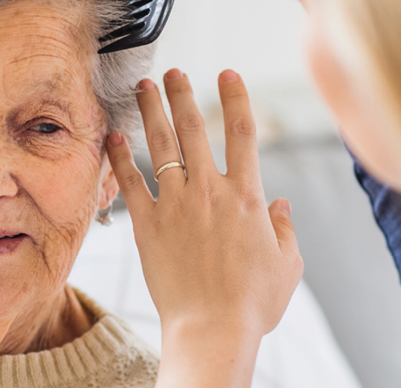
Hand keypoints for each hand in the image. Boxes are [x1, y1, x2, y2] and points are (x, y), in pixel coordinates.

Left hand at [106, 68, 302, 387]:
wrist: (213, 329)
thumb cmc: (254, 303)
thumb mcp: (288, 264)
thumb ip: (285, 229)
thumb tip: (281, 205)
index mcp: (247, 196)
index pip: (242, 131)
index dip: (235, 96)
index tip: (227, 73)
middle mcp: (210, 191)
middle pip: (194, 126)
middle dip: (183, 92)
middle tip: (173, 71)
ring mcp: (175, 204)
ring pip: (161, 144)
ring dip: (150, 110)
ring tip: (142, 86)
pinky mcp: (147, 224)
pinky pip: (130, 181)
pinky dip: (120, 156)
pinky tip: (112, 135)